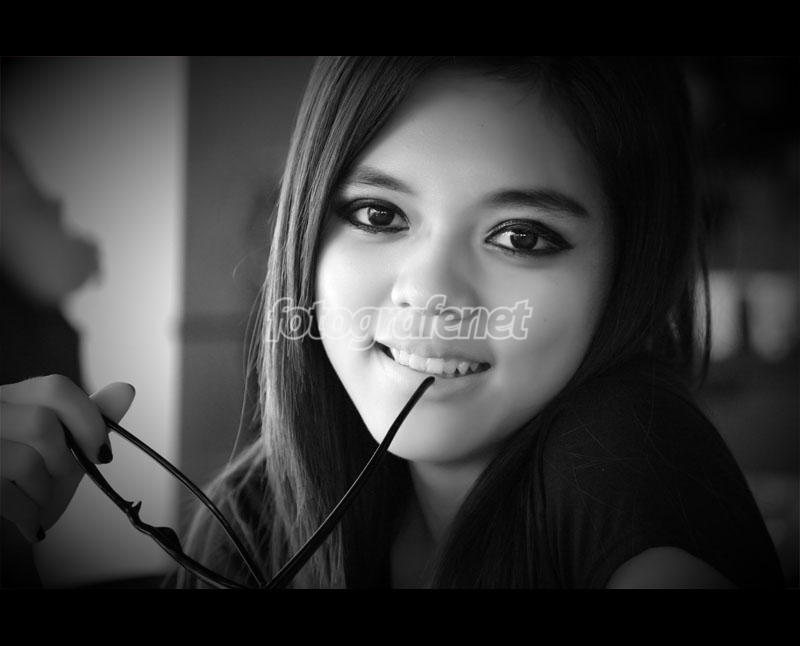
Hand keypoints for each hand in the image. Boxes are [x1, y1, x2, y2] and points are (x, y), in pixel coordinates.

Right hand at [0, 375, 134, 541]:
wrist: (1, 517)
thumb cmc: (29, 481)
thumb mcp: (65, 448)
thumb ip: (92, 420)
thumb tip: (125, 390)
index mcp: (11, 398)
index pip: (55, 388)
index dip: (87, 420)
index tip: (101, 452)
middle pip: (40, 423)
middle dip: (63, 461)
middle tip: (58, 479)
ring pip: (25, 461)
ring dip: (43, 492)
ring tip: (37, 498)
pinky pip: (5, 493)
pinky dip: (28, 513)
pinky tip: (29, 518)